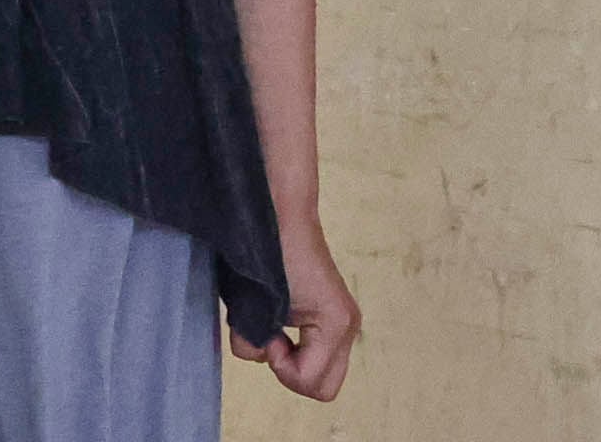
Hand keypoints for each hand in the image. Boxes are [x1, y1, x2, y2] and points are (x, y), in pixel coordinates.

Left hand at [238, 219, 359, 401]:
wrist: (278, 211)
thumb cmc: (267, 251)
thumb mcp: (255, 302)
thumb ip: (253, 336)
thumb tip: (258, 349)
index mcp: (335, 325)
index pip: (308, 381)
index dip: (280, 365)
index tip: (269, 333)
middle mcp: (347, 329)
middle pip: (322, 388)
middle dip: (289, 371)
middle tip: (272, 337)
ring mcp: (342, 323)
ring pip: (319, 373)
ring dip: (289, 357)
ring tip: (273, 321)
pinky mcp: (330, 316)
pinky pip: (315, 353)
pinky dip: (293, 347)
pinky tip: (278, 317)